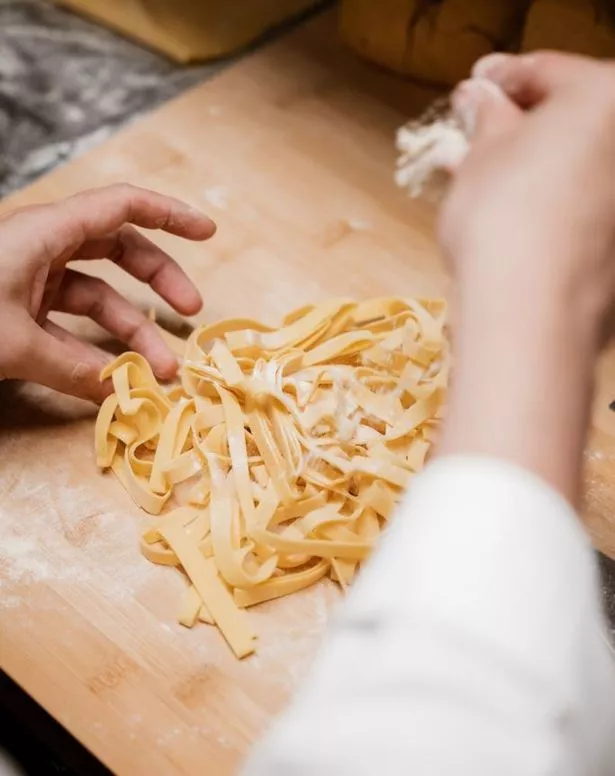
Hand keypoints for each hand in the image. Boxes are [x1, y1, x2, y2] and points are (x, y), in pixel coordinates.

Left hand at [0, 184, 214, 402]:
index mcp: (44, 232)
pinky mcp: (17, 307)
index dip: (169, 215)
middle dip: (159, 281)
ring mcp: (30, 278)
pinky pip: (68, 323)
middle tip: (192, 312)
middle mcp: (42, 248)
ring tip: (160, 367)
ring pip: (96, 295)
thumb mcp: (12, 344)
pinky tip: (112, 378)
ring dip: (130, 329)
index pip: (122, 206)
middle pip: (118, 250)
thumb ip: (69, 369)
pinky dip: (91, 349)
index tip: (207, 232)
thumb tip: (123, 392)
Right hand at [442, 51, 614, 326]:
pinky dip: (553, 204)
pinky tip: (515, 219)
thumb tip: (481, 100)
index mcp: (609, 98)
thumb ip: (486, 117)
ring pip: (581, 168)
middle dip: (520, 129)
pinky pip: (586, 207)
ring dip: (534, 169)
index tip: (474, 88)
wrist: (532, 314)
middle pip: (574, 122)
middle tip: (475, 139)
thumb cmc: (504, 219)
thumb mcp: (480, 156)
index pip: (548, 72)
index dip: (502, 79)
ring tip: (485, 183)